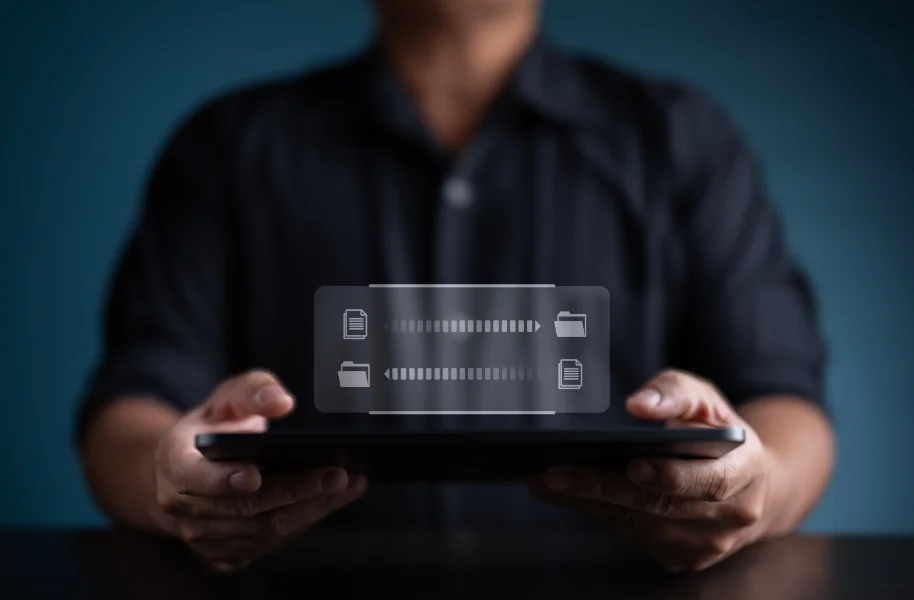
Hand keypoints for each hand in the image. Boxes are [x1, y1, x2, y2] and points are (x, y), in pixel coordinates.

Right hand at [152, 370, 366, 571]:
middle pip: (244, 507)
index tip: (254, 476)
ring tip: (349, 485)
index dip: (222, 480)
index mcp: (175, 463)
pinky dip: (305, 522)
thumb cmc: (214, 427)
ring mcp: (204, 536)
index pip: (195, 478)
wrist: (191, 471)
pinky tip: (333, 501)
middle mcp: (183, 507)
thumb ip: (253, 390)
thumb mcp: (228, 397)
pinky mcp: (226, 554)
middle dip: (294, 491)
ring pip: (263, 530)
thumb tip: (281, 403)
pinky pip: (270, 543)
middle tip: (336, 475)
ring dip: (311, 510)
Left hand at [529, 369, 774, 571]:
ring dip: (588, 502)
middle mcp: (731, 516)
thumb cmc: (715, 430)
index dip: (672, 475)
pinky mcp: (681, 558)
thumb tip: (639, 406)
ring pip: (640, 524)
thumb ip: (674, 393)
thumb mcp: (703, 398)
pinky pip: (631, 534)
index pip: (710, 481)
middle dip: (604, 487)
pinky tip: (562, 493)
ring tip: (546, 480)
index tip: (634, 464)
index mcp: (746, 471)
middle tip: (556, 472)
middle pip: (661, 505)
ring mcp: (706, 544)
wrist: (745, 483)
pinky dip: (595, 512)